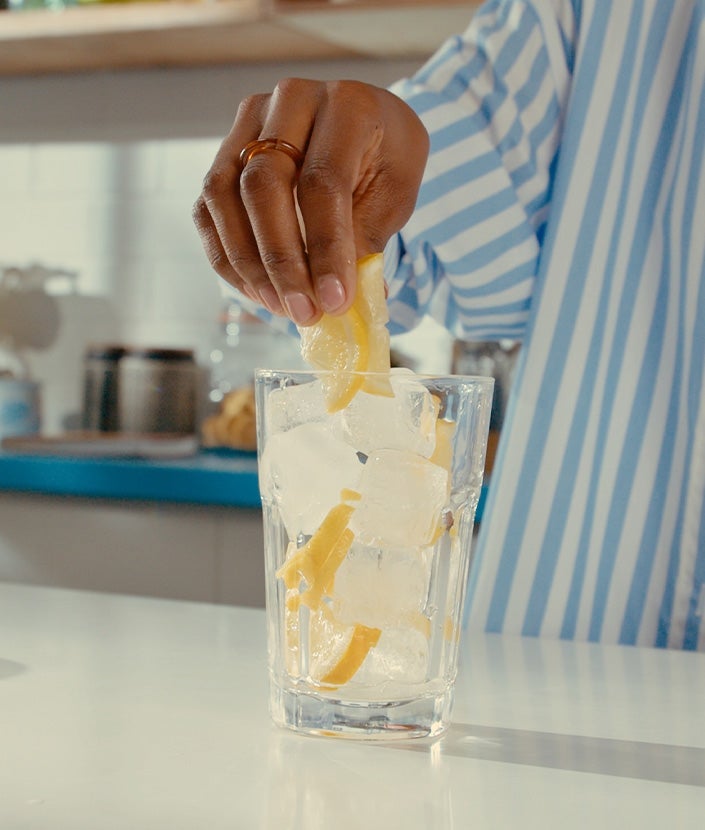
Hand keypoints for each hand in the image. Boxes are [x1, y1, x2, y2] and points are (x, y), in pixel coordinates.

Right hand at [192, 78, 428, 324]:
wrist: (369, 125)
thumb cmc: (385, 160)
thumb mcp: (393, 196)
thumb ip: (364, 240)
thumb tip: (337, 302)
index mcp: (346, 104)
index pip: (322, 182)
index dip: (325, 249)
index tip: (335, 301)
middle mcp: (290, 100)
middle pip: (263, 185)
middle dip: (282, 261)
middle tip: (304, 311)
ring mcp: (249, 121)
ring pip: (223, 195)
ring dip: (249, 264)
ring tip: (281, 307)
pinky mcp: (225, 151)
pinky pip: (207, 209)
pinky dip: (228, 258)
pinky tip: (257, 291)